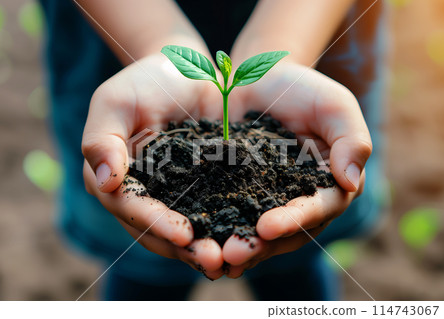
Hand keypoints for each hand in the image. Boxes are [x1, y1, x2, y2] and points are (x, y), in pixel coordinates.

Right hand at [82, 54, 224, 278]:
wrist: (188, 71)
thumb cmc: (146, 82)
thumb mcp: (116, 102)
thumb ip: (102, 140)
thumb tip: (105, 183)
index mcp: (117, 180)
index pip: (131, 208)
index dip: (154, 223)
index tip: (183, 233)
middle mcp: (144, 196)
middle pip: (158, 231)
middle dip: (184, 247)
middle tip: (214, 261)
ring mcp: (174, 196)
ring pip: (185, 230)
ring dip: (207, 247)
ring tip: (233, 260)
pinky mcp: (204, 189)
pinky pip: (214, 212)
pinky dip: (226, 228)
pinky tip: (248, 239)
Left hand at [220, 62, 371, 276]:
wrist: (258, 79)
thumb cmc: (301, 89)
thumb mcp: (333, 106)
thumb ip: (351, 140)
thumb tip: (350, 182)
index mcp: (328, 185)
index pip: (317, 209)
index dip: (294, 220)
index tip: (267, 226)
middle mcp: (299, 201)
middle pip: (286, 232)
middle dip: (260, 245)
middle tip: (232, 255)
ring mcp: (267, 201)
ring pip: (258, 234)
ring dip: (238, 248)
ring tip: (215, 259)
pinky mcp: (237, 195)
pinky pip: (230, 217)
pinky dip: (218, 232)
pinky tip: (197, 244)